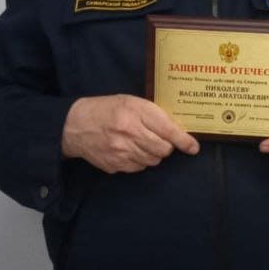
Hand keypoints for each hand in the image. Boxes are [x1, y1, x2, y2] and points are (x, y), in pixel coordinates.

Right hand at [62, 94, 199, 173]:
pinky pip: (139, 167)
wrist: (75, 125)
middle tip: (158, 139)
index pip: (168, 130)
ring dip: (153, 154)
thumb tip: (178, 131)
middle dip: (166, 146)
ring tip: (140, 142)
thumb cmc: (107, 109)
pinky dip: (140, 160)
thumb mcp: (131, 102)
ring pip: (153, 160)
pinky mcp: (115, 165)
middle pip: (163, 150)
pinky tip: (129, 150)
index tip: (193, 147)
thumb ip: (154, 114)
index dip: (184, 141)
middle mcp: (129, 133)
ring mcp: (121, 152)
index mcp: (135, 112)